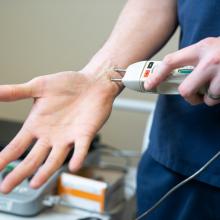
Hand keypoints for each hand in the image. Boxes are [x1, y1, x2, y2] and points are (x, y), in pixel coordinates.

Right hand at [0, 69, 121, 192]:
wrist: (92, 83)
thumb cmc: (68, 84)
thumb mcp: (39, 87)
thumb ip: (17, 92)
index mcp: (38, 125)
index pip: (17, 145)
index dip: (5, 157)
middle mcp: (51, 135)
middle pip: (33, 158)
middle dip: (20, 172)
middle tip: (7, 187)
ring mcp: (68, 137)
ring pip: (55, 159)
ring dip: (45, 171)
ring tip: (35, 183)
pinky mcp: (85, 134)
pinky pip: (81, 149)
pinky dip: (77, 157)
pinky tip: (73, 166)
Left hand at [144, 37, 219, 105]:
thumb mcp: (209, 51)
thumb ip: (192, 62)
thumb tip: (173, 78)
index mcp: (201, 48)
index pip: (170, 61)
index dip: (156, 75)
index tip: (148, 85)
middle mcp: (210, 59)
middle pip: (185, 90)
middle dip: (189, 97)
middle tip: (194, 95)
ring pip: (205, 98)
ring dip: (209, 97)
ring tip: (218, 86)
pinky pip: (217, 99)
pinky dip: (218, 97)